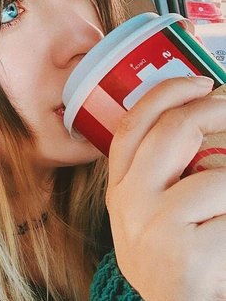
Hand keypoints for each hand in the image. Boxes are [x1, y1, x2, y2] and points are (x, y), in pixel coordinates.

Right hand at [106, 76, 225, 300]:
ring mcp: (152, 227)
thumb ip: (160, 167)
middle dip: (211, 110)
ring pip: (216, 179)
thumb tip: (197, 116)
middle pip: (170, 134)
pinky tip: (225, 240)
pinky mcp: (184, 255)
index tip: (198, 81)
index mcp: (120, 186)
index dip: (164, 95)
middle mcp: (128, 201)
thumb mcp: (151, 205)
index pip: (132, 126)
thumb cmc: (171, 248)